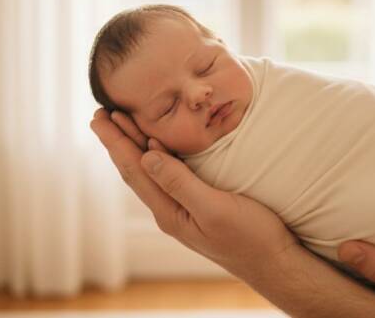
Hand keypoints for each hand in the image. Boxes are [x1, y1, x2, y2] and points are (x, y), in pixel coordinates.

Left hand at [89, 108, 298, 280]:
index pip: (134, 170)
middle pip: (136, 169)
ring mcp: (184, 208)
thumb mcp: (215, 209)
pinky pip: (169, 173)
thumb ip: (180, 183)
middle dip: (118, 141)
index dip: (116, 142)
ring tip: (120, 123)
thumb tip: (147, 156)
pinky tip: (158, 145)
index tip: (99, 118)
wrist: (275, 262)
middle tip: (100, 113)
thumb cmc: (250, 238)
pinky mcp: (200, 203)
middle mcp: (170, 210)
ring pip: (151, 171)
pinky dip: (158, 153)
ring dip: (134, 145)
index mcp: (169, 212)